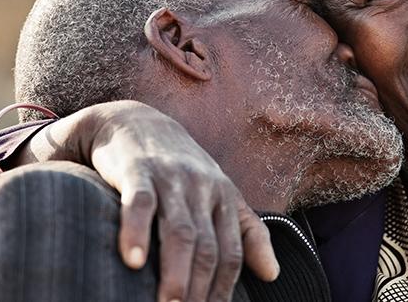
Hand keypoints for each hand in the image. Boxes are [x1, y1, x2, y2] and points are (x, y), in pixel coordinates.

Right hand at [23, 101, 278, 301]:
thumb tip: (274, 275)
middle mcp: (203, 188)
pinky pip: (139, 203)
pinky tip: (133, 262)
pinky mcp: (137, 171)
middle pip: (208, 247)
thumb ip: (247, 233)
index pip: (232, 252)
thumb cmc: (180, 168)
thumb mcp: (219, 194)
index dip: (224, 290)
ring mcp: (171, 178)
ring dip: (175, 272)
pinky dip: (136, 232)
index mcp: (225, 198)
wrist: (134, 121)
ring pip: (179, 230)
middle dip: (201, 289)